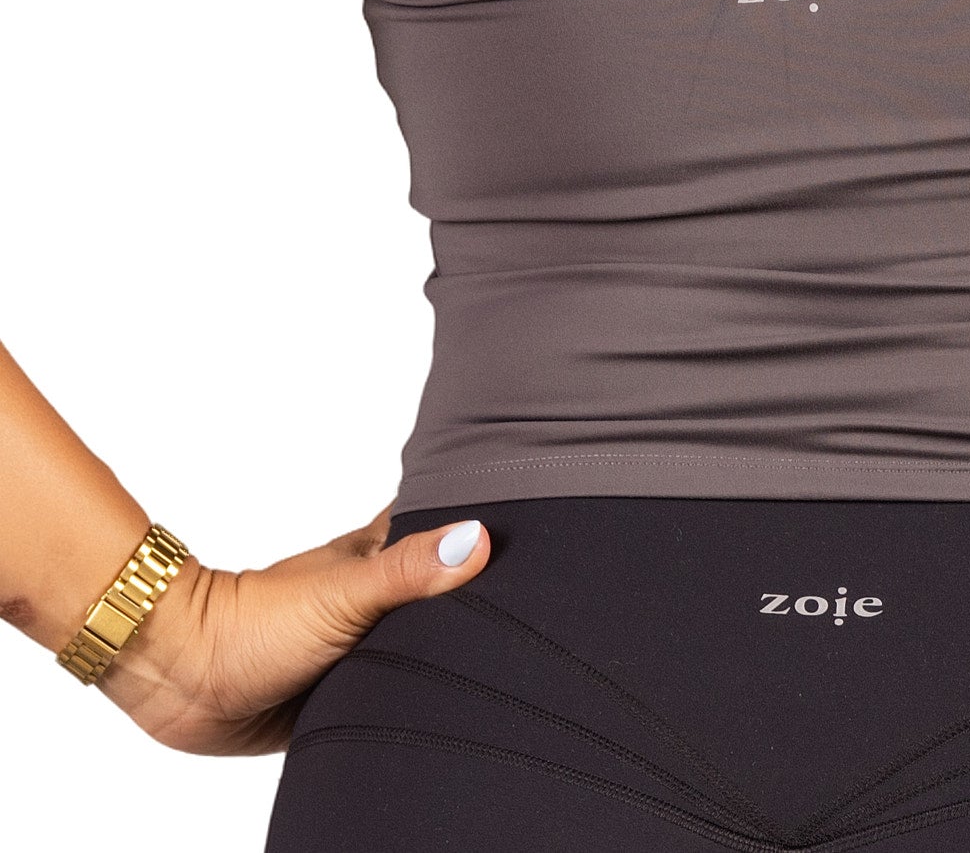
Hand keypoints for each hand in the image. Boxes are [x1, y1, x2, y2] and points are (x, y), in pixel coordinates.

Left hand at [95, 506, 489, 753]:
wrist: (186, 682)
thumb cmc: (254, 623)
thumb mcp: (345, 593)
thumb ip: (409, 571)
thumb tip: (479, 538)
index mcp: (375, 560)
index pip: (439, 526)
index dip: (478, 519)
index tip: (528, 515)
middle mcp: (369, 601)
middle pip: (436, 593)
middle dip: (472, 598)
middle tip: (528, 602)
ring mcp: (353, 648)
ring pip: (414, 648)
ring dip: (440, 654)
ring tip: (501, 661)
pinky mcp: (338, 696)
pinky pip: (387, 696)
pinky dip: (408, 699)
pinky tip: (437, 708)